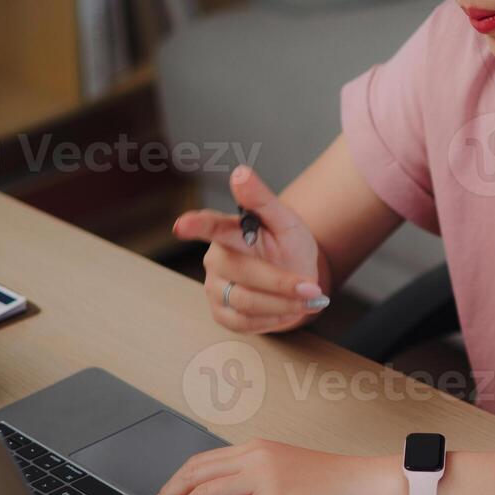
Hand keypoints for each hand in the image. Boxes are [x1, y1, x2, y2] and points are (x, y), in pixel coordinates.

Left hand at [133, 440, 404, 494]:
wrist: (372, 486)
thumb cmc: (339, 486)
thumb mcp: (290, 472)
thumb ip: (258, 479)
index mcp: (258, 448)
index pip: (200, 463)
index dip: (172, 485)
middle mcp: (257, 456)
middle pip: (193, 475)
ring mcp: (265, 477)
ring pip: (202, 494)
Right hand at [173, 165, 329, 333]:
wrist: (298, 278)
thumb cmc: (287, 246)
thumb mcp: (285, 220)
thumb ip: (263, 199)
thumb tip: (240, 173)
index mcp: (229, 231)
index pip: (212, 226)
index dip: (197, 226)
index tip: (182, 225)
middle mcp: (216, 258)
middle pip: (244, 273)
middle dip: (281, 283)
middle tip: (312, 288)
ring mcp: (215, 287)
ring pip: (245, 301)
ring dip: (282, 304)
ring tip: (308, 299)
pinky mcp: (221, 314)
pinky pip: (245, 322)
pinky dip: (274, 319)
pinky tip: (288, 310)